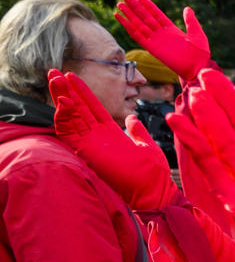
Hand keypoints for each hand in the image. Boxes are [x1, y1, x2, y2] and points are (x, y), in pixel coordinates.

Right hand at [48, 70, 175, 208]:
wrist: (155, 191)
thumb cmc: (153, 173)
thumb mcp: (146, 144)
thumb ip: (137, 131)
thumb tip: (132, 117)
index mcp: (110, 133)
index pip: (92, 107)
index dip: (82, 92)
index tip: (71, 75)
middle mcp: (97, 137)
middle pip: (77, 109)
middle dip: (65, 90)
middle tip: (53, 70)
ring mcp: (90, 144)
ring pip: (70, 117)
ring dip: (61, 98)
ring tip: (55, 79)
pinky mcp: (87, 153)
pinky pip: (70, 133)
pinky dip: (64, 118)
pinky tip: (63, 102)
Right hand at [115, 0, 211, 79]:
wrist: (197, 68)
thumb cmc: (200, 54)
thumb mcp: (197, 34)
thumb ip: (191, 21)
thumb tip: (187, 8)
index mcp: (171, 30)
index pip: (157, 15)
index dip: (149, 6)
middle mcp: (161, 34)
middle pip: (145, 17)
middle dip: (135, 7)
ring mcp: (155, 40)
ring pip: (138, 24)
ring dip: (129, 15)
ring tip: (119, 5)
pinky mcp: (151, 48)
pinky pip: (137, 35)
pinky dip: (128, 27)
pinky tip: (120, 18)